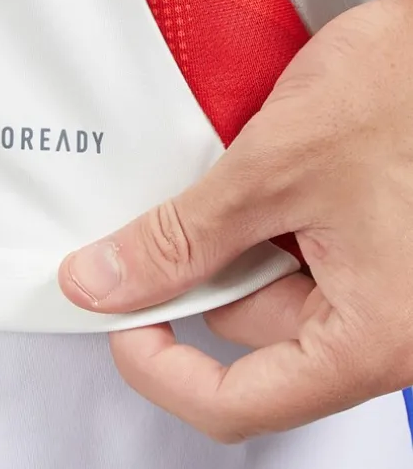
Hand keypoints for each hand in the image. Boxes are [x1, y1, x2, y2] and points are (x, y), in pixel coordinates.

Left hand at [58, 0, 412, 441]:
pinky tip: (253, 172)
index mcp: (374, 333)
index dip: (160, 368)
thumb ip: (182, 238)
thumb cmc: (401, 90)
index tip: (116, 319)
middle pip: (241, 330)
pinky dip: (244, 216)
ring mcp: (365, 279)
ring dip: (222, 231)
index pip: (240, 403)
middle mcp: (378, 320)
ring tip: (245, 170)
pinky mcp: (351, 244)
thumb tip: (108, 282)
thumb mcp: (271, 171)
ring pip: (252, 283)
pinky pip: (273, 249)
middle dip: (197, 266)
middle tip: (180, 206)